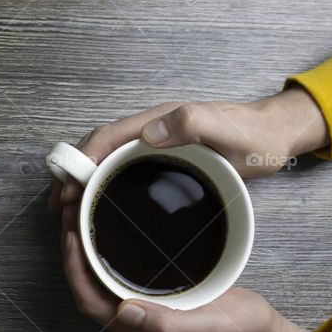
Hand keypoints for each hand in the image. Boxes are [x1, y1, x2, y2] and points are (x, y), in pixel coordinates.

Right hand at [49, 86, 328, 211]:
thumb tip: (146, 133)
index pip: (108, 136)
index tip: (67, 185)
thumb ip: (190, 123)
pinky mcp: (163, 159)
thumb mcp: (225, 128)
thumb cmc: (253, 134)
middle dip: (73, 173)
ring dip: (84, 182)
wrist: (274, 135)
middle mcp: (151, 131)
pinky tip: (100, 206)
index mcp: (158, 121)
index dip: (82, 159)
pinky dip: (104, 186)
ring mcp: (156, 145)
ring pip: (107, 160)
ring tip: (69, 210)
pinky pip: (124, 170)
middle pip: (98, 149)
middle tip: (58, 206)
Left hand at [60, 194, 326, 331]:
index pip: (90, 300)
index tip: (70, 234)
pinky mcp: (158, 288)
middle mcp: (135, 316)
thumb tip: (123, 312)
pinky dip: (110, 242)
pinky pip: (123, 265)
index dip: (74, 269)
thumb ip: (165, 327)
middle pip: (90, 282)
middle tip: (72, 208)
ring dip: (89, 242)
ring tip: (86, 208)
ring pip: (103, 272)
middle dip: (74, 248)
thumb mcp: (205, 330)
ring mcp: (145, 302)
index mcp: (138, 329)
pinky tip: (114, 221)